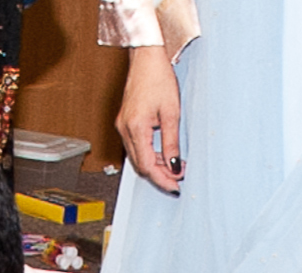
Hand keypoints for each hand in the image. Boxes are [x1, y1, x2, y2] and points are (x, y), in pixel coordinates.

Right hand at [115, 44, 184, 191]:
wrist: (146, 57)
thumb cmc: (158, 78)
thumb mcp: (172, 113)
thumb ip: (172, 143)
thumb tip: (174, 166)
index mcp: (135, 128)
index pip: (147, 166)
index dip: (162, 179)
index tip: (175, 186)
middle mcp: (124, 129)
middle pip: (140, 165)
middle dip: (159, 175)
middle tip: (178, 178)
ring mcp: (122, 126)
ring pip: (137, 157)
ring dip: (155, 165)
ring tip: (174, 166)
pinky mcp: (125, 122)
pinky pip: (135, 146)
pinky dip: (149, 154)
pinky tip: (162, 153)